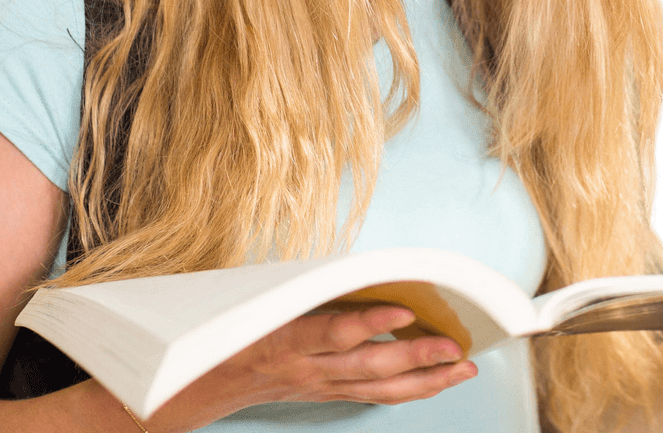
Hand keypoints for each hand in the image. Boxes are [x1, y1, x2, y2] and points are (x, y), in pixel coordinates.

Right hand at [144, 304, 477, 430]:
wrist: (200, 380)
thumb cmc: (229, 325)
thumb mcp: (254, 297)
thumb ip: (302, 287)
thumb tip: (354, 266)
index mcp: (283, 338)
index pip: (333, 332)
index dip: (370, 323)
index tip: (405, 309)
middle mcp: (305, 368)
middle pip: (368, 367)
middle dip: (416, 358)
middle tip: (456, 346)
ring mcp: (317, 386)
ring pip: (378, 389)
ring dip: (424, 380)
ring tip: (462, 367)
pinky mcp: (323, 393)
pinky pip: (372, 396)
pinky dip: (407, 388)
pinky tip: (436, 380)